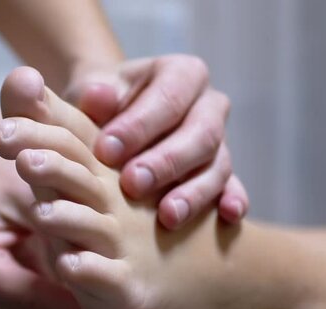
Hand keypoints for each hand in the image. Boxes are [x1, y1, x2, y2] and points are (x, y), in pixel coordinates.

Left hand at [64, 56, 248, 228]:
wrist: (110, 122)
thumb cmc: (101, 105)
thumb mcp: (93, 92)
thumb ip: (96, 96)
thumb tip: (98, 97)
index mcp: (183, 74)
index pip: (169, 96)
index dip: (140, 125)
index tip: (106, 151)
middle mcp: (209, 105)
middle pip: (202, 132)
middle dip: (167, 161)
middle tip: (132, 184)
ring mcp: (220, 141)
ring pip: (218, 165)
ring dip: (194, 192)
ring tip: (168, 216)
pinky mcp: (221, 173)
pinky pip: (232, 187)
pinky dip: (232, 201)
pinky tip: (228, 217)